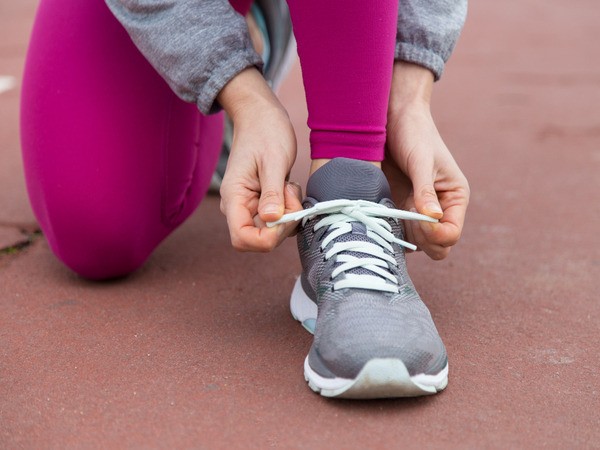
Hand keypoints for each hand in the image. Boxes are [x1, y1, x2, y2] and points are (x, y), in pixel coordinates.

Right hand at [217, 68, 302, 251]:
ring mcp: (249, 206)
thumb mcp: (274, 161)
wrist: (261, 117)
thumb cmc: (266, 132)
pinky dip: (289, 210)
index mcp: (233, 198)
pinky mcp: (261, 204)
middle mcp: (238, 207)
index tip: (283, 216)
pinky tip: (289, 188)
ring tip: (289, 186)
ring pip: (271, 231)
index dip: (266, 239)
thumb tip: (271, 220)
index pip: (242, 239)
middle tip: (291, 194)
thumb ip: (272, 193)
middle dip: (282, 224)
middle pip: (260, 239)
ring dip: (288, 215)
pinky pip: (277, 221)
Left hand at [384, 62, 469, 259]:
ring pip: (416, 244)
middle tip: (402, 218)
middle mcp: (439, 209)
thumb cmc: (414, 134)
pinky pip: (398, 233)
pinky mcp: (398, 209)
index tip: (418, 219)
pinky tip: (379, 220)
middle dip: (421, 240)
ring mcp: (417, 212)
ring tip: (389, 216)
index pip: (452, 234)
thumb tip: (433, 218)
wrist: (392, 118)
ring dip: (403, 238)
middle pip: (437, 247)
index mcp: (454, 198)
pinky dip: (390, 232)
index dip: (436, 235)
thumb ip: (426, 190)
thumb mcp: (421, 161)